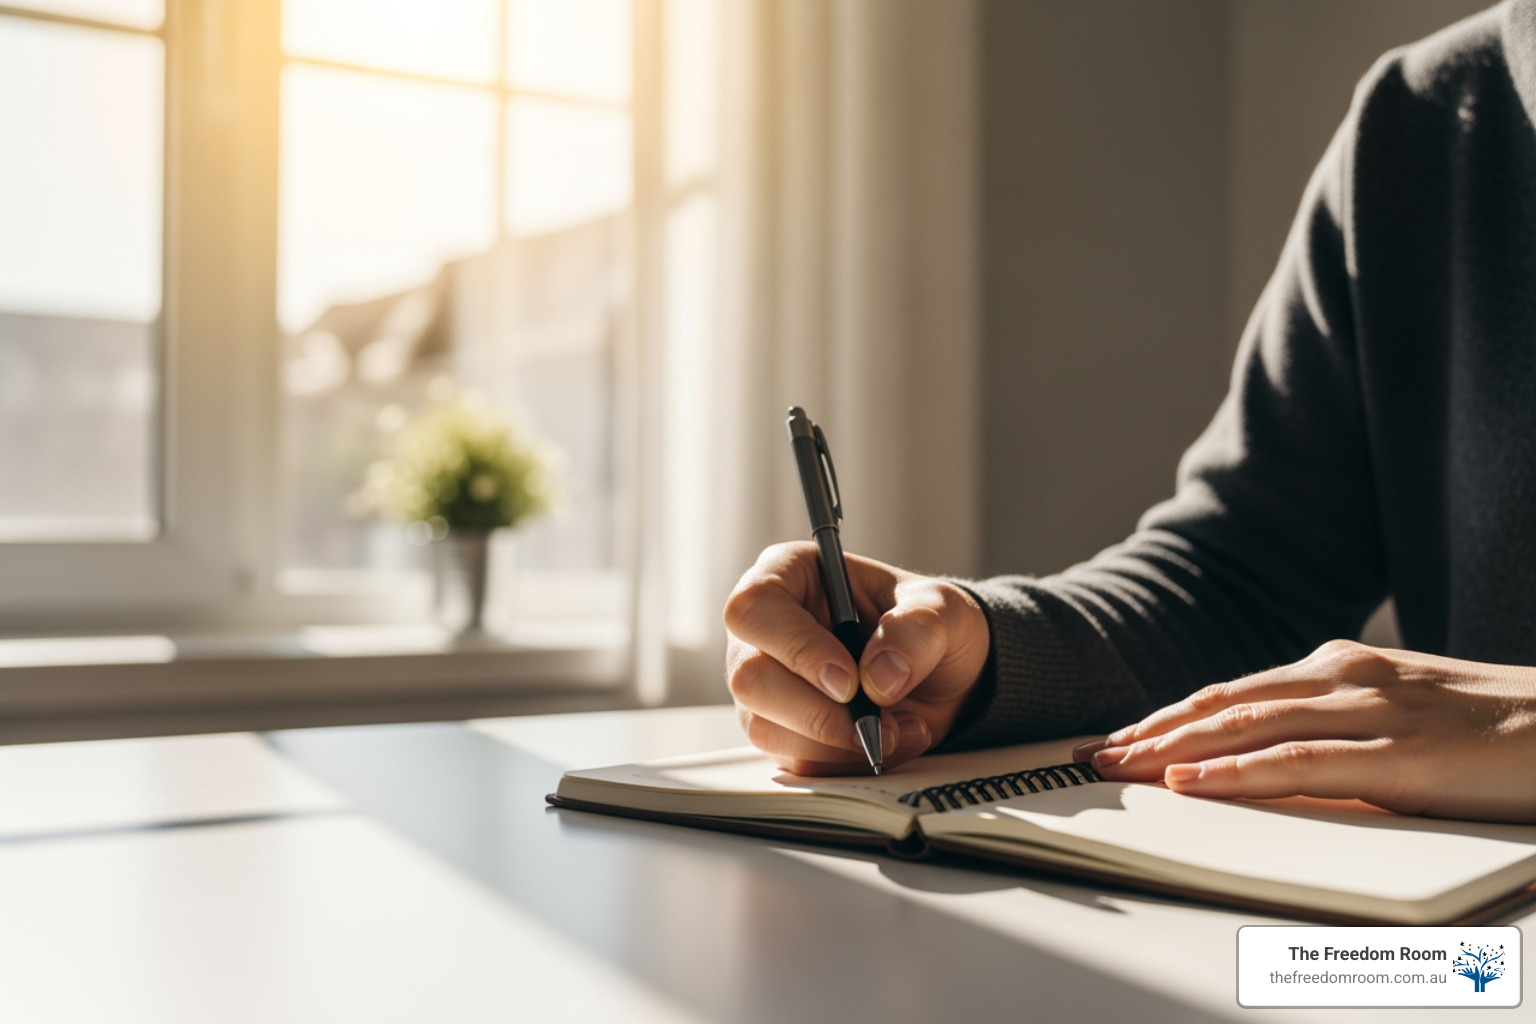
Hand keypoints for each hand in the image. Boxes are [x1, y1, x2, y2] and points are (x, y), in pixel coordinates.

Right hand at [724, 542, 989, 774]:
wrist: (939, 676)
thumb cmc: (926, 626)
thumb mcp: (943, 609)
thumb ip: (918, 630)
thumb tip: (880, 676)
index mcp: (789, 574)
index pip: (757, 608)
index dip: (797, 648)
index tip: (850, 682)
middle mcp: (764, 629)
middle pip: (750, 677)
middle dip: (819, 713)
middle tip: (876, 721)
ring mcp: (764, 683)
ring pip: (765, 727)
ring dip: (838, 743)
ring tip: (897, 729)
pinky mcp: (778, 729)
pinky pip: (792, 759)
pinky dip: (844, 761)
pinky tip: (884, 741)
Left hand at [1074, 640, 1535, 822]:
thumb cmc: (1491, 731)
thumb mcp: (1396, 719)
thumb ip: (1331, 729)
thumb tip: (1261, 759)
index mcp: (1341, 667)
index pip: (1232, 691)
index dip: (1167, 717)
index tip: (1117, 738)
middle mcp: (1346, 676)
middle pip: (1224, 703)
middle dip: (1151, 732)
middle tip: (1093, 756)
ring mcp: (1372, 710)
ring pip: (1246, 724)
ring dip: (1172, 749)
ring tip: (1118, 768)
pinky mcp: (1401, 755)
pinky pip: (1299, 761)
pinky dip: (1235, 772)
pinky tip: (1189, 783)